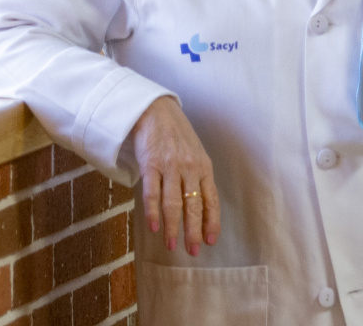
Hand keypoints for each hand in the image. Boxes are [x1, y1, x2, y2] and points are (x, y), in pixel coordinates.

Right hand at [131, 96, 220, 254]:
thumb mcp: (195, 153)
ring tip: (172, 245)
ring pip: (173, 203)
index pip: (211, 200)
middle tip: (192, 251)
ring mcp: (170, 166)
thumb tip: (199, 206)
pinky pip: (153, 193)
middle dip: (193, 231)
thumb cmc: (176, 135)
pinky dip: (153, 212)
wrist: (155, 110)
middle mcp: (190, 168)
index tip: (210, 241)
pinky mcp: (151, 164)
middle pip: (193, 206)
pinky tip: (154, 227)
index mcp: (203, 167)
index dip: (211, 222)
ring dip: (173, 227)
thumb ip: (197, 177)